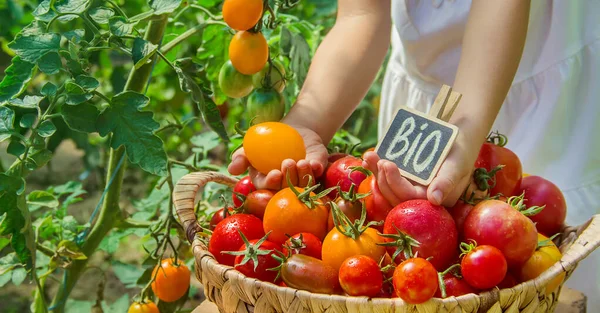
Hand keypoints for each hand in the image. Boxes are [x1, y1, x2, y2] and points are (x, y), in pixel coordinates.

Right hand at [227, 125, 328, 189]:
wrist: (291, 130)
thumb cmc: (267, 140)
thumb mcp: (251, 146)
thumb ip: (241, 157)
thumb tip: (232, 169)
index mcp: (267, 184)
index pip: (268, 189)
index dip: (271, 184)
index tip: (274, 174)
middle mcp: (285, 186)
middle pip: (287, 189)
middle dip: (289, 179)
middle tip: (288, 163)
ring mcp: (303, 181)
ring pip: (305, 184)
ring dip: (304, 175)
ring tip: (302, 161)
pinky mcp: (317, 172)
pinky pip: (318, 172)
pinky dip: (317, 168)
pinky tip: (314, 162)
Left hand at [362, 132, 479, 206]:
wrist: (459, 136)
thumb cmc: (461, 150)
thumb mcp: (457, 164)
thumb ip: (446, 181)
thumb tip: (434, 200)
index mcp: (435, 199)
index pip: (410, 197)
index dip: (396, 184)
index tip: (388, 164)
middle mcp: (421, 197)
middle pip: (396, 196)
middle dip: (383, 179)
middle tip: (377, 159)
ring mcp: (411, 187)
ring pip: (389, 188)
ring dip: (376, 174)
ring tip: (369, 156)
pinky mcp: (404, 178)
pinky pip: (387, 178)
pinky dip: (376, 169)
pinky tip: (368, 159)